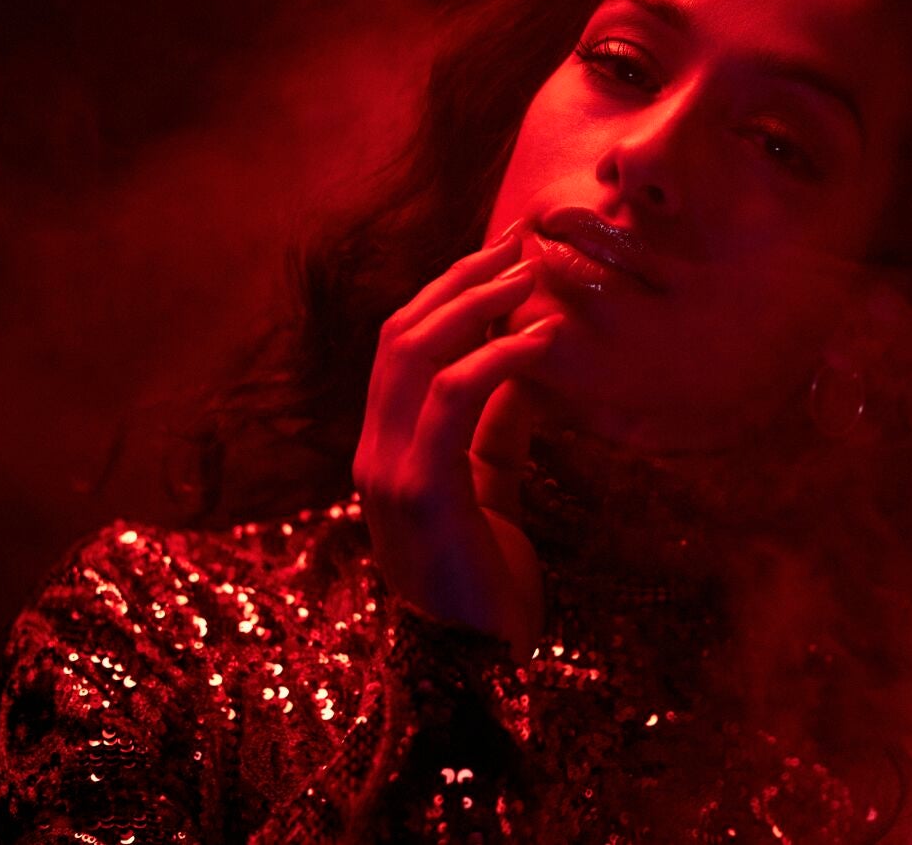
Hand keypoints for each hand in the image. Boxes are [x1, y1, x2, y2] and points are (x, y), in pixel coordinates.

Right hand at [352, 219, 559, 661]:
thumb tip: (525, 366)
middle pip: (401, 334)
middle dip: (460, 282)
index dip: (445, 294)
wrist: (471, 666)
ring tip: (530, 277)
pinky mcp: (420, 492)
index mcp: (384, 448)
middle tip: (520, 246)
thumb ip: (497, 427)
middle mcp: (373, 451)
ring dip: (474, 305)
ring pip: (414, 355)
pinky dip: (493, 360)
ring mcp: (388, 471)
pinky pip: (449, 403)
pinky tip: (537, 341)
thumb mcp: (490, 486)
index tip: (498, 256)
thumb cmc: (483, 581)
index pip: (400, 347)